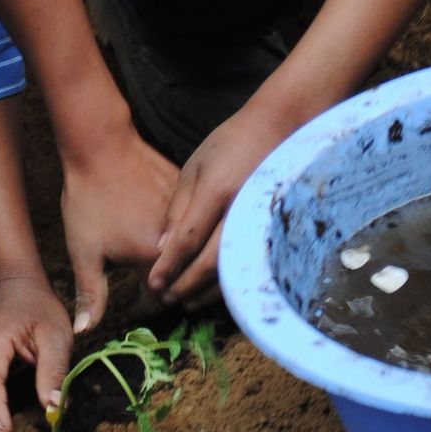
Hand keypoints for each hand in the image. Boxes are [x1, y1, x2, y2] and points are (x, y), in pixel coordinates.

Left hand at [59, 113, 178, 335]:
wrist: (100, 145)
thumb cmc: (88, 200)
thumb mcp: (84, 252)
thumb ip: (91, 295)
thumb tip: (82, 333)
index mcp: (156, 258)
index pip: (165, 296)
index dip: (152, 301)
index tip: (140, 300)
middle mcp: (181, 238)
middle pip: (182, 273)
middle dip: (168, 280)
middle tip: (146, 278)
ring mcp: (189, 211)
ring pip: (190, 246)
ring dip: (178, 254)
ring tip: (154, 251)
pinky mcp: (190, 192)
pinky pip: (192, 220)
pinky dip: (182, 227)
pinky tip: (161, 224)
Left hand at [148, 97, 291, 304]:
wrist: (277, 129)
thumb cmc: (229, 145)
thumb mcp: (195, 168)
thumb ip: (178, 208)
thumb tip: (162, 249)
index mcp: (218, 190)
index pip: (188, 239)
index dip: (169, 265)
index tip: (153, 283)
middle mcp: (242, 210)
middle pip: (211, 262)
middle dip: (186, 285)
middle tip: (165, 299)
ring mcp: (263, 223)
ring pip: (234, 270)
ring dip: (207, 292)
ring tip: (186, 302)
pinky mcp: (275, 231)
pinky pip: (251, 266)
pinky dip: (231, 283)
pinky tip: (215, 291)